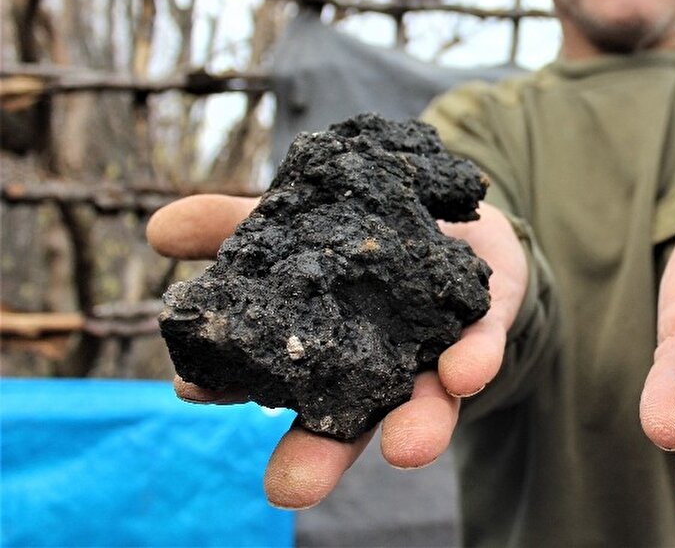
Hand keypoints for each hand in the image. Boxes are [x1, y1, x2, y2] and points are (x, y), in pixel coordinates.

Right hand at [147, 194, 527, 508]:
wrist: (456, 219)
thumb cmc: (365, 235)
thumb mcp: (302, 219)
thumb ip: (238, 222)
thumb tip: (159, 226)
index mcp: (318, 352)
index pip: (270, 381)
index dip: (232, 390)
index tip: (192, 390)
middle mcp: (372, 372)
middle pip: (342, 425)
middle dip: (318, 457)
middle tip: (290, 487)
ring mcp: (430, 359)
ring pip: (421, 407)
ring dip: (415, 429)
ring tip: (405, 447)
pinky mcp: (483, 330)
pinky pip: (481, 351)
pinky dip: (474, 363)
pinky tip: (465, 372)